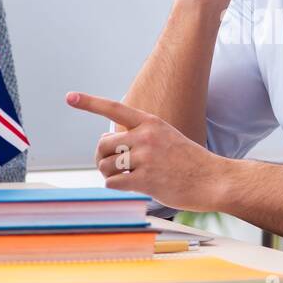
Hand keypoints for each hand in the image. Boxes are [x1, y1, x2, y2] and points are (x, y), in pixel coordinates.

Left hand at [67, 91, 225, 211]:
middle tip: (111, 166)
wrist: (213, 179)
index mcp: (150, 122)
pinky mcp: (145, 179)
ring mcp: (145, 158)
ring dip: (109, 174)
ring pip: (105, 165)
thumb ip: (139, 137)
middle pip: (103, 144)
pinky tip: (129, 186)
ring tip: (125, 177)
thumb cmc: (188, 161)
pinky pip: (113, 183)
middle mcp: (145, 137)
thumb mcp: (166, 137)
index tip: (69, 96)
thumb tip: (107, 144)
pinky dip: (115, 186)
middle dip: (102, 157)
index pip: (114, 108)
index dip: (90, 102)